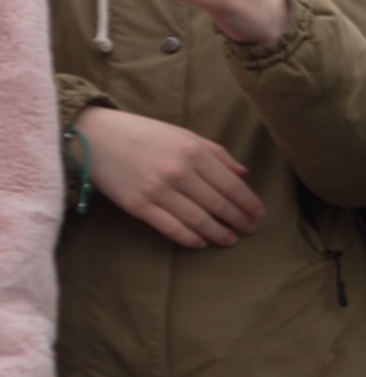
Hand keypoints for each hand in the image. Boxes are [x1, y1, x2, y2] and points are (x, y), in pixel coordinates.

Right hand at [73, 107, 262, 247]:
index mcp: (194, 151)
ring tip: (231, 240)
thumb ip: (216, 153)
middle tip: (250, 229)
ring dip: (219, 233)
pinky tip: (202, 242)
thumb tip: (244, 173)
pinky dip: (190, 238)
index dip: (249, 202)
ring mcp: (158, 190)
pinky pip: (171, 228)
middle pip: (219, 204)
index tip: (259, 214)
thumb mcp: (183, 134)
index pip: (232, 184)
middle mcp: (179, 172)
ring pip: (199, 220)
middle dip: (239, 220)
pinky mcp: (138, 206)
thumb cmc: (143, 134)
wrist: (95, 136)